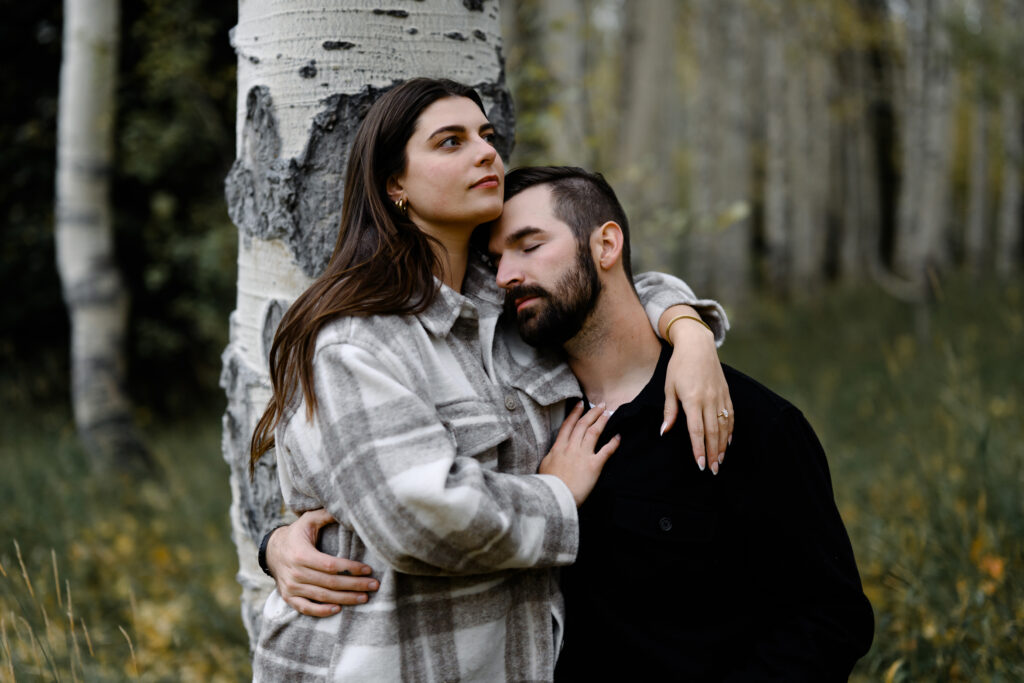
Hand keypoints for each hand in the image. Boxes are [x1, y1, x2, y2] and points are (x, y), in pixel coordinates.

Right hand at [266, 509, 379, 616]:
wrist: (272, 550)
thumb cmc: (296, 534)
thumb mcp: (309, 520)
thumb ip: (326, 515)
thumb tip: (348, 508)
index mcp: (301, 554)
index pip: (330, 565)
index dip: (350, 569)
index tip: (368, 570)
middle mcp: (296, 573)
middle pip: (330, 583)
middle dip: (354, 585)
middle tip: (374, 585)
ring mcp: (291, 587)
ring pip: (322, 596)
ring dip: (345, 599)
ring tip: (364, 598)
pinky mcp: (288, 597)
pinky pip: (305, 608)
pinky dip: (321, 611)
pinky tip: (338, 609)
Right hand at [539, 401, 619, 505]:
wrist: (555, 497)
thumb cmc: (547, 485)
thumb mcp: (544, 466)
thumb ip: (552, 455)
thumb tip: (555, 451)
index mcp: (558, 447)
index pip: (568, 425)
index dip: (574, 413)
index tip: (580, 404)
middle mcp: (571, 447)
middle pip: (583, 425)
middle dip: (592, 413)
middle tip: (601, 405)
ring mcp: (583, 455)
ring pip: (594, 432)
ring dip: (602, 421)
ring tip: (608, 413)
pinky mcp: (594, 465)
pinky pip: (606, 451)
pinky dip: (613, 443)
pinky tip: (618, 436)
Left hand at [661, 313, 733, 473]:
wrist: (697, 345)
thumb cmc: (678, 366)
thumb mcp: (668, 387)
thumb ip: (669, 411)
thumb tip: (664, 431)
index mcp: (692, 399)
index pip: (696, 430)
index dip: (698, 449)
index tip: (700, 464)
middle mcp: (708, 399)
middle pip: (712, 432)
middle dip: (713, 453)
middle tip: (713, 470)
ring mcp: (720, 396)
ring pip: (724, 426)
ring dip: (723, 445)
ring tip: (721, 461)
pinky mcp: (726, 393)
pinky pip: (730, 415)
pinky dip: (730, 430)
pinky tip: (728, 442)